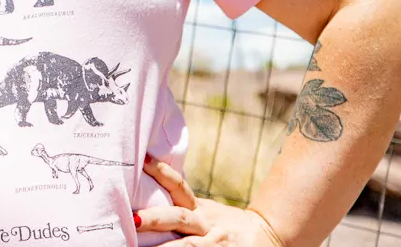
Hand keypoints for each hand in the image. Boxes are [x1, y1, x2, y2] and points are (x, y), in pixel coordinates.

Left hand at [136, 154, 283, 246]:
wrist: (267, 237)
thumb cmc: (225, 225)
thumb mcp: (206, 211)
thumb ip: (182, 204)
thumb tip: (145, 188)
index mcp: (199, 209)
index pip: (179, 186)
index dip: (162, 172)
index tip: (142, 160)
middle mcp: (206, 224)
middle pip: (179, 217)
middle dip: (155, 218)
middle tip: (133, 219)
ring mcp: (214, 243)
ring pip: (188, 246)